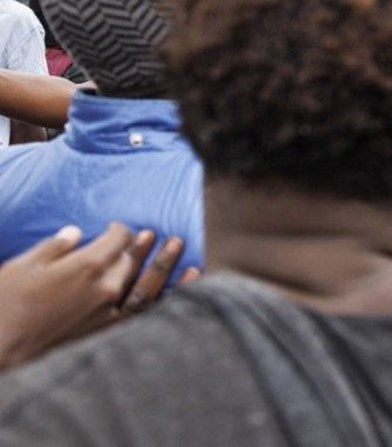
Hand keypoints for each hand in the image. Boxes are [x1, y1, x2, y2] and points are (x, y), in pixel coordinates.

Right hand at [0, 223, 194, 368]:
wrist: (3, 348)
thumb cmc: (6, 303)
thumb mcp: (25, 265)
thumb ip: (56, 246)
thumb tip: (76, 233)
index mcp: (86, 266)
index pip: (116, 239)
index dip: (119, 230)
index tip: (117, 228)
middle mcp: (105, 287)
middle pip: (131, 260)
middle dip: (141, 245)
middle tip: (153, 235)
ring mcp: (110, 311)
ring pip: (147, 283)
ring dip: (164, 263)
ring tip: (177, 245)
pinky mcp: (108, 330)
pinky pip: (146, 311)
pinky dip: (170, 295)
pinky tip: (188, 283)